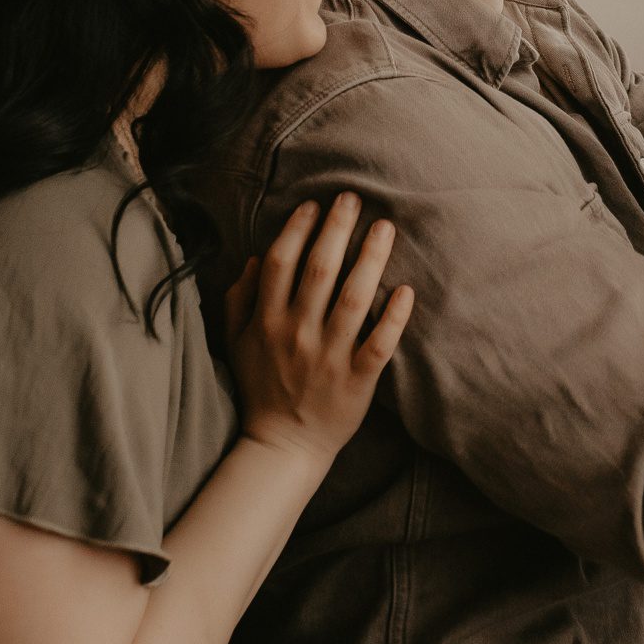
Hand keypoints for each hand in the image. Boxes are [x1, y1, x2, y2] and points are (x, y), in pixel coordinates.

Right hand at [224, 193, 412, 464]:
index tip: (314, 205)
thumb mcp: (237, 343)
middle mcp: (297, 334)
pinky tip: (406, 289)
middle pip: (320, 270)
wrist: (282, 445)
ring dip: (371, 259)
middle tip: (354, 198)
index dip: (297, 229)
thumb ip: (240, 299)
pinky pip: (379, 344)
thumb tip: (255, 258)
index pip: (282, 263)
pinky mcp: (357, 381)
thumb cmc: (261, 388)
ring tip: (385, 228)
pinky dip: (394, 317)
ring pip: (354, 299)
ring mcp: (329, 357)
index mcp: (267, 321)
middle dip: (337, 229)